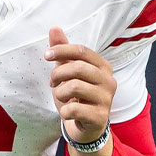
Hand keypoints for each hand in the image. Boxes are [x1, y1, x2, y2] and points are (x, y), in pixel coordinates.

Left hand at [45, 27, 115, 143]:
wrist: (87, 127)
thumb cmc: (78, 96)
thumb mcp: (69, 72)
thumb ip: (64, 52)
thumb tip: (54, 28)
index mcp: (103, 66)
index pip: (82, 51)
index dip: (62, 50)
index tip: (46, 55)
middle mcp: (109, 80)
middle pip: (78, 67)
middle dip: (58, 74)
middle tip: (52, 82)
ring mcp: (107, 99)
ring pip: (74, 87)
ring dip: (60, 92)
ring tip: (61, 97)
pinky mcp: (100, 116)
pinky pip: (74, 108)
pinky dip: (64, 111)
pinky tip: (67, 112)